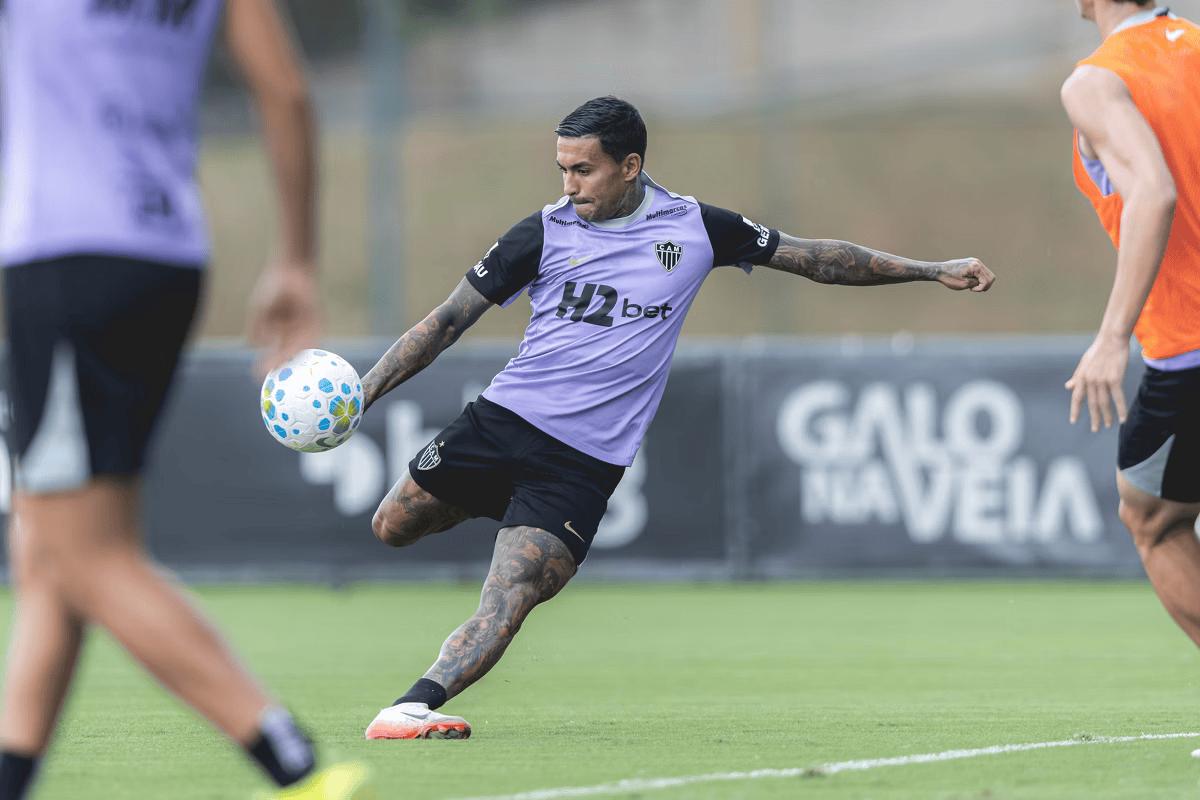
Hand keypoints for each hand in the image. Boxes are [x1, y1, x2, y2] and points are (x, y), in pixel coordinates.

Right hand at [247, 260, 321, 375]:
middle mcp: (294, 333)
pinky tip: (302, 355)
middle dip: (282, 367)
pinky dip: (308, 347)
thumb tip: (256, 345)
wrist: (293, 270)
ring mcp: (306, 328)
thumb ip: (257, 326)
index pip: (274, 353)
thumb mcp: (260, 308)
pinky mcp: (317, 322)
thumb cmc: (274, 288)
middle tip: (274, 378)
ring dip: (295, 360)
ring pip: (301, 349)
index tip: (257, 376)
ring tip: (287, 371)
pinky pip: (313, 337)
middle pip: (288, 355)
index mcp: (280, 332)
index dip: (267, 365)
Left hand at [936, 258, 994, 291]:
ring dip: (982, 282)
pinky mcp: (972, 262)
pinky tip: (970, 281)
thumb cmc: (949, 278)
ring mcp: (975, 261)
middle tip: (973, 289)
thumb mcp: (964, 284)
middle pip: (991, 276)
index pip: (987, 280)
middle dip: (984, 285)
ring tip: (972, 286)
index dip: (981, 288)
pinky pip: (981, 271)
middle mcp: (977, 262)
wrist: (939, 270)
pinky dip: (978, 278)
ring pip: (987, 274)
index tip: (971, 290)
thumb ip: (976, 284)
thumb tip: (984, 282)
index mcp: (976, 267)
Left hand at [1065, 333, 1129, 431]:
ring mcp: (1101, 380)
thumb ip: (1077, 377)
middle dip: (1094, 418)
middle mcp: (1089, 381)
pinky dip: (1120, 410)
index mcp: (1081, 377)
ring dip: (1107, 416)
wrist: (1111, 339)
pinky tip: (1122, 418)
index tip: (1073, 420)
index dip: (1075, 410)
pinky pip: (1118, 398)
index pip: (1076, 397)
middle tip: (1095, 429)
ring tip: (1108, 425)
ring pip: (1104, 403)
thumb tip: (1068, 387)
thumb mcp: (1083, 364)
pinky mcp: (1114, 379)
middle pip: (1091, 404)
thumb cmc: (1098, 350)